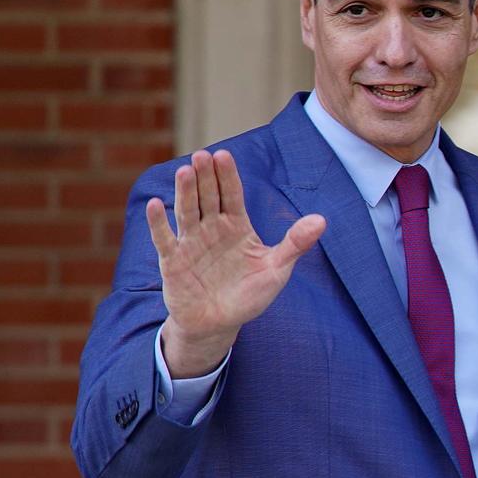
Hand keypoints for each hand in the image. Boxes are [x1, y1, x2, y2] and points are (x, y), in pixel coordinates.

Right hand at [147, 149, 324, 376]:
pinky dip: (159, 223)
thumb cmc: (250, 294)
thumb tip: (322, 220)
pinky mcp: (173, 261)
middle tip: (203, 155)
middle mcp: (212, 229)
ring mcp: (191, 243)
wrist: (221, 323)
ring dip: (185, 192)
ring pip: (187, 212)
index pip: (231, 195)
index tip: (224, 155)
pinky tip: (156, 204)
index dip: (227, 176)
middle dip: (205, 177)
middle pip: (208, 197)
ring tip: (185, 170)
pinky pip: (165, 239)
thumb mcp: (278, 268)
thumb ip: (296, 243)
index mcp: (237, 226)